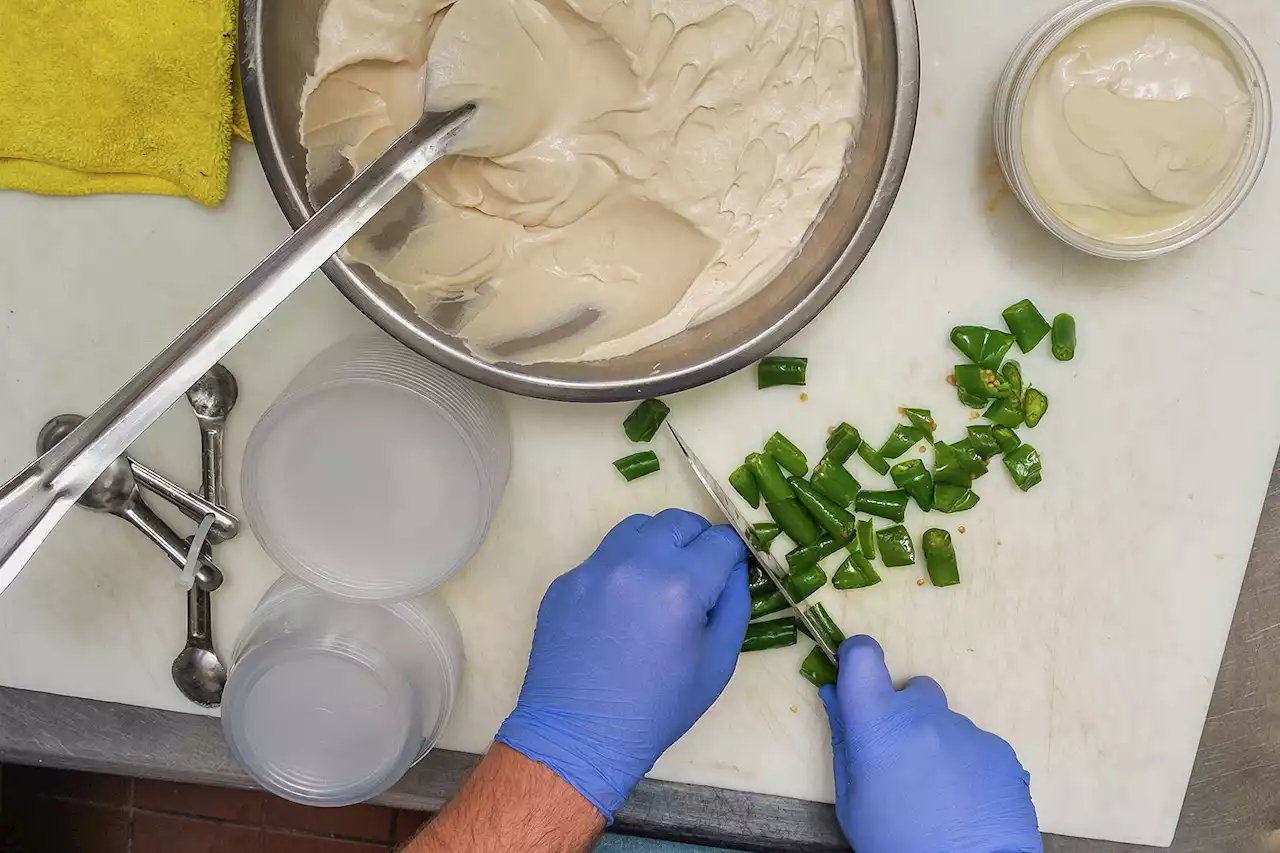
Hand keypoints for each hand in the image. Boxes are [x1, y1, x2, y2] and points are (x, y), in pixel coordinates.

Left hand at [496, 509, 748, 820]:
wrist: (579, 734)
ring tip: (660, 580)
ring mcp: (594, 568)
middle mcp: (635, 563)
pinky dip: (623, 569)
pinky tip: (622, 608)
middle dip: (697, 540)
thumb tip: (734, 569)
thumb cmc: (659, 707)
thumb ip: (734, 605)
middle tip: (700, 572)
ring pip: (636, 527)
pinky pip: (604, 557)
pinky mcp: (565, 581)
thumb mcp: (718, 663)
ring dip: (657, 544)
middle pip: (677, 522)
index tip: (732, 568)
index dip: (733, 553)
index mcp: (680, 585)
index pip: (720, 541)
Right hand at [820, 636, 1042, 852]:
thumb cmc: (897, 844)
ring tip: (940, 795)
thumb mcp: (852, 801)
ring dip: (939, 746)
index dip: (858, 659)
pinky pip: (976, 747)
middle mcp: (926, 714)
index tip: (856, 676)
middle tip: (903, 762)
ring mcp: (969, 731)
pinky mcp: (1002, 752)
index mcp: (880, 723)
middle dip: (905, 716)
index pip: (864, 656)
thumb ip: (844, 740)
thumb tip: (834, 694)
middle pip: (914, 691)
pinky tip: (966, 803)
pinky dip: (969, 767)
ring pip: (947, 724)